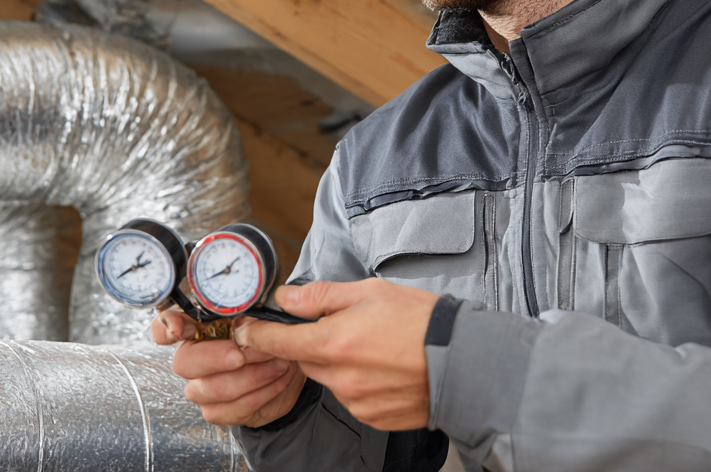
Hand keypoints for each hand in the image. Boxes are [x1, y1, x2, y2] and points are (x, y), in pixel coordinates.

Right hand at [151, 308, 306, 426]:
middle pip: (184, 362)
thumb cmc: (268, 336)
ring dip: (250, 377)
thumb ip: (248, 313)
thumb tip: (246, 322)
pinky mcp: (217, 410)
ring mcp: (201, 387)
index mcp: (197, 328)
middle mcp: (192, 358)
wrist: (288, 364)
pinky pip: (232, 410)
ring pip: (211, 389)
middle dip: (216, 358)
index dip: (166, 328)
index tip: (179, 327)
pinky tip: (277, 380)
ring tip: (278, 363)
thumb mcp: (261, 315)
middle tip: (242, 353)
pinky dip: (261, 394)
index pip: (163, 328)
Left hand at [233, 278, 437, 430]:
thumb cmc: (422, 321)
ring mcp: (355, 402)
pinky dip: (358, 382)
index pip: (278, 342)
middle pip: (305, 360)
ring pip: (328, 379)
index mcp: (334, 342)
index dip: (257, 335)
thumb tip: (286, 298)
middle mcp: (340, 378)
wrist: (465, 361)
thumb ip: (321, 296)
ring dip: (338, 364)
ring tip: (374, 347)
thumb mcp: (370, 291)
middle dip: (314, 344)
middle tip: (344, 327)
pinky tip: (383, 368)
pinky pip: (350, 397)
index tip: (246, 331)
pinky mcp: (372, 417)